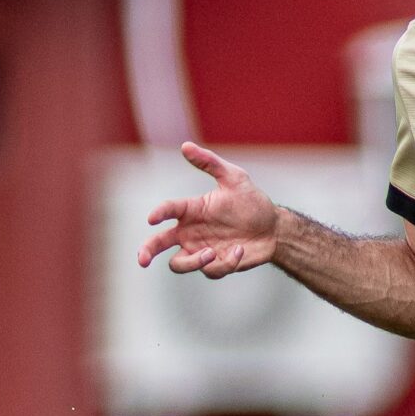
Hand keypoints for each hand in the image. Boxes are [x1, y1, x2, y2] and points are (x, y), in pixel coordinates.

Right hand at [137, 142, 279, 279]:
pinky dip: (226, 261)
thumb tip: (185, 146)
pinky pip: (211, 270)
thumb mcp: (234, 178)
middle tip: (142, 260)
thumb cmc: (251, 201)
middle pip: (159, 243)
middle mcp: (190, 232)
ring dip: (193, 261)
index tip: (152, 218)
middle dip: (147, 251)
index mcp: (191, 210)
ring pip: (179, 263)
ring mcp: (201, 250)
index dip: (159, 213)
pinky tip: (239, 250)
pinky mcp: (215, 265)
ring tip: (212, 252)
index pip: (169, 210)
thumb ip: (210, 163)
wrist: (272, 228)